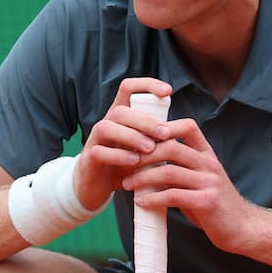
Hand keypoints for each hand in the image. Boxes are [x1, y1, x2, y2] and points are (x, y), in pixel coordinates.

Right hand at [73, 78, 173, 210]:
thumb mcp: (142, 148)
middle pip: (121, 111)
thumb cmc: (124, 165)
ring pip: (107, 127)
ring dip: (131, 136)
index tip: (168, 91)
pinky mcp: (89, 159)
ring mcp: (95, 140)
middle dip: (145, 120)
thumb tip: (182, 130)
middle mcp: (106, 123)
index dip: (147, 85)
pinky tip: (135, 162)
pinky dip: (119, 156)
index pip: (128, 88)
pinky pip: (100, 152)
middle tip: (164, 133)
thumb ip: (156, 138)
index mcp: (120, 116)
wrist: (97, 187)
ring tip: (150, 148)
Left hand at [121, 117, 256, 253]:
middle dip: (144, 154)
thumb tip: (149, 164)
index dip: (164, 127)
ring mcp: (209, 183)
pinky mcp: (207, 202)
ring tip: (127, 184)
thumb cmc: (216, 206)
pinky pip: (173, 195)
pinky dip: (153, 198)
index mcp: (208, 155)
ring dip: (143, 177)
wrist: (242, 228)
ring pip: (169, 171)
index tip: (142, 139)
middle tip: (126, 163)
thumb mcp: (201, 181)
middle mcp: (210, 165)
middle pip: (171, 146)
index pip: (188, 127)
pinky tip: (141, 202)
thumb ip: (182, 170)